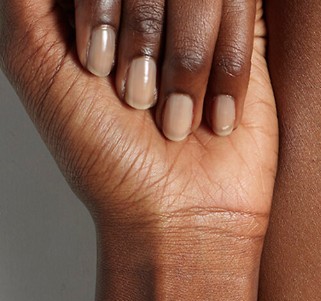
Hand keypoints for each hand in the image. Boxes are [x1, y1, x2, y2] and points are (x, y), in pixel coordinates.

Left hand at [0, 0, 275, 239]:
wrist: (178, 217)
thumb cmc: (104, 154)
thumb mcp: (33, 55)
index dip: (99, 4)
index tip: (95, 65)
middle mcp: (148, 1)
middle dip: (141, 35)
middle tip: (135, 97)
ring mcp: (199, 17)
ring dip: (183, 61)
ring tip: (172, 117)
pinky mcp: (247, 38)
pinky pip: (245, 10)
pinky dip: (224, 71)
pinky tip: (212, 120)